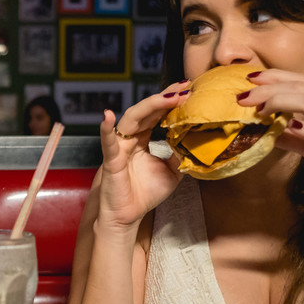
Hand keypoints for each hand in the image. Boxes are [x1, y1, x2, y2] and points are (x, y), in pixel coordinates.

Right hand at [96, 82, 185, 231]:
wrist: (128, 216)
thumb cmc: (145, 194)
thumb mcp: (172, 172)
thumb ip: (181, 155)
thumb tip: (197, 140)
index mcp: (143, 139)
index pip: (157, 115)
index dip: (171, 102)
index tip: (189, 90)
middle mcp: (130, 139)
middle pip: (147, 111)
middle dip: (165, 98)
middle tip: (184, 87)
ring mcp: (120, 147)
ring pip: (132, 119)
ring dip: (149, 106)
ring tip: (168, 98)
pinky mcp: (112, 160)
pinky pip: (108, 143)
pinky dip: (106, 129)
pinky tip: (108, 116)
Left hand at [243, 69, 303, 211]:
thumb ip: (293, 137)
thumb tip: (265, 131)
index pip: (302, 80)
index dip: (275, 76)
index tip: (250, 79)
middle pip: (302, 87)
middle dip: (269, 88)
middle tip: (243, 96)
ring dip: (279, 101)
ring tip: (257, 109)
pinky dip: (302, 127)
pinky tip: (285, 126)